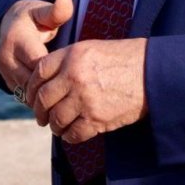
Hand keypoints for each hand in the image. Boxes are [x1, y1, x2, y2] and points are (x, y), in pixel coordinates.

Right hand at [0, 0, 73, 93]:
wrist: (10, 25)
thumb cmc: (33, 18)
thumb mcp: (43, 11)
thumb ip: (56, 11)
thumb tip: (66, 0)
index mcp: (17, 40)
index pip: (39, 64)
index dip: (58, 70)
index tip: (76, 71)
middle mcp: (7, 58)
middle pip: (34, 82)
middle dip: (54, 86)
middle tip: (76, 88)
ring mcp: (5, 72)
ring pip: (29, 93)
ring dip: (47, 95)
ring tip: (67, 93)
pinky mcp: (7, 83)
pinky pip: (25, 96)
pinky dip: (40, 98)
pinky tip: (57, 95)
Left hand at [26, 37, 147, 143]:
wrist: (153, 72)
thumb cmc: (125, 58)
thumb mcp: (92, 48)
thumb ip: (68, 60)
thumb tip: (48, 78)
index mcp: (72, 55)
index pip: (38, 72)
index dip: (31, 87)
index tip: (31, 96)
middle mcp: (74, 76)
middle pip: (43, 98)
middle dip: (39, 111)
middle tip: (41, 117)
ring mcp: (85, 99)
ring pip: (56, 119)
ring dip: (54, 126)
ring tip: (57, 126)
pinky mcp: (97, 119)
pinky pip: (73, 134)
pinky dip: (69, 136)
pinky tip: (72, 133)